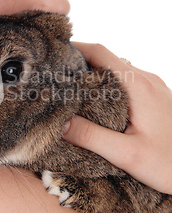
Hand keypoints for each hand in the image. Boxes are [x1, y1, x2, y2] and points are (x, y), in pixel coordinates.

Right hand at [62, 42, 171, 193]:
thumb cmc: (170, 164)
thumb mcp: (127, 155)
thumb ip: (91, 137)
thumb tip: (58, 122)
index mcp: (138, 86)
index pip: (100, 52)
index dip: (73, 48)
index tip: (52, 55)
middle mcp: (146, 80)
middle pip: (105, 60)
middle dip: (78, 65)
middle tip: (54, 79)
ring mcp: (153, 87)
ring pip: (116, 72)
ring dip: (92, 77)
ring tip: (70, 93)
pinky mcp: (156, 98)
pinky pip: (126, 84)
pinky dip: (106, 87)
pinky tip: (96, 107)